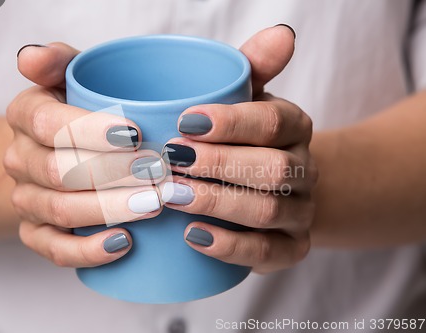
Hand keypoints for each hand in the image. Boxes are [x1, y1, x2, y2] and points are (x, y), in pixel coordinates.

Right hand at [5, 43, 163, 266]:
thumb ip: (57, 60)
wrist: (56, 150)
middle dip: (113, 173)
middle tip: (159, 172)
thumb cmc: (77, 110)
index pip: (49, 124)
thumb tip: (34, 57)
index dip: (92, 130)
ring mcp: (25, 199)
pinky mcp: (36, 232)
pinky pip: (55, 249)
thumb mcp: (69, 76)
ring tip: (154, 203)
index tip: (137, 134)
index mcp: (24, 115)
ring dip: (110, 209)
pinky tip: (125, 243)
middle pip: (59, 171)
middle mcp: (18, 159)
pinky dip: (89, 251)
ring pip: (61, 210)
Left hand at [162, 25, 317, 273]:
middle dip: (219, 165)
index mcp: (294, 127)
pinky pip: (266, 252)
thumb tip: (283, 33)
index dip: (230, 123)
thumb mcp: (245, 98)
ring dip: (217, 203)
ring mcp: (301, 212)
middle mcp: (304, 170)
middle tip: (171, 161)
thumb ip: (255, 66)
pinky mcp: (291, 247)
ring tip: (172, 195)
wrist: (267, 186)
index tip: (184, 122)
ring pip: (268, 212)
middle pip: (273, 170)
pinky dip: (229, 246)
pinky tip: (192, 235)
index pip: (272, 123)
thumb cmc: (242, 137)